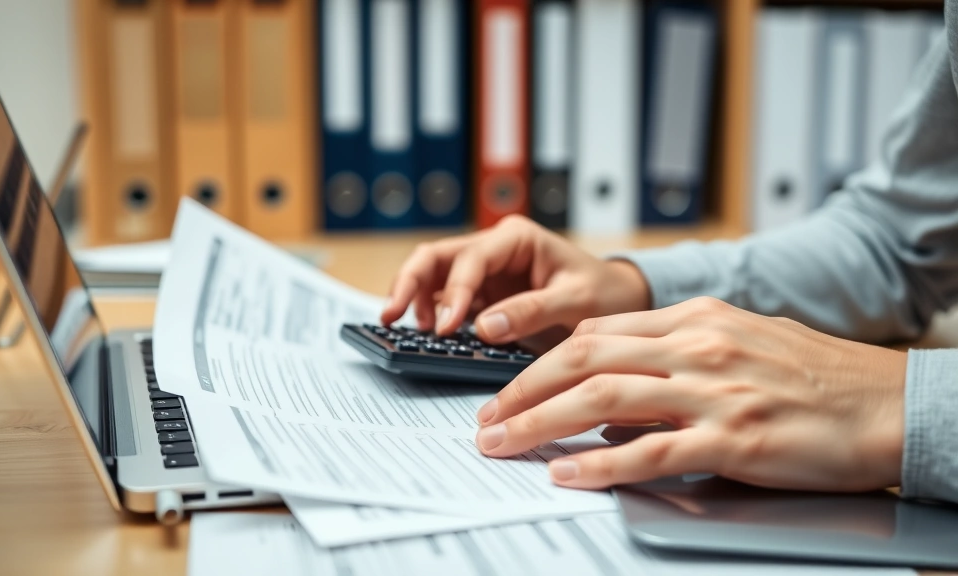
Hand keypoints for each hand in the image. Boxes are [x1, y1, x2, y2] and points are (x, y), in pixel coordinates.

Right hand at [380, 215, 650, 344]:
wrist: (618, 302)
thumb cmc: (603, 293)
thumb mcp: (577, 301)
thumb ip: (533, 310)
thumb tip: (486, 326)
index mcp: (516, 239)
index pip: (470, 259)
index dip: (453, 292)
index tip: (446, 327)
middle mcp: (493, 251)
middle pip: (435, 258)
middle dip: (410, 283)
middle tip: (391, 314)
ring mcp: (484, 275)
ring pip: (432, 277)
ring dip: (415, 299)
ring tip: (406, 328)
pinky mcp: (482, 299)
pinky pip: (445, 303)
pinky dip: (430, 316)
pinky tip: (424, 336)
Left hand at [474, 297, 907, 492]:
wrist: (887, 402)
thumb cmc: (816, 376)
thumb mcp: (739, 341)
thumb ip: (674, 357)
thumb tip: (614, 395)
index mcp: (694, 318)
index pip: (595, 332)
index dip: (541, 361)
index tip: (509, 387)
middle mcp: (696, 345)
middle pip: (583, 358)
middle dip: (521, 389)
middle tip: (486, 418)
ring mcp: (714, 389)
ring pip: (602, 397)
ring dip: (539, 423)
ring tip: (502, 443)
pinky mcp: (734, 436)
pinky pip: (651, 450)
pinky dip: (601, 463)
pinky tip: (567, 474)